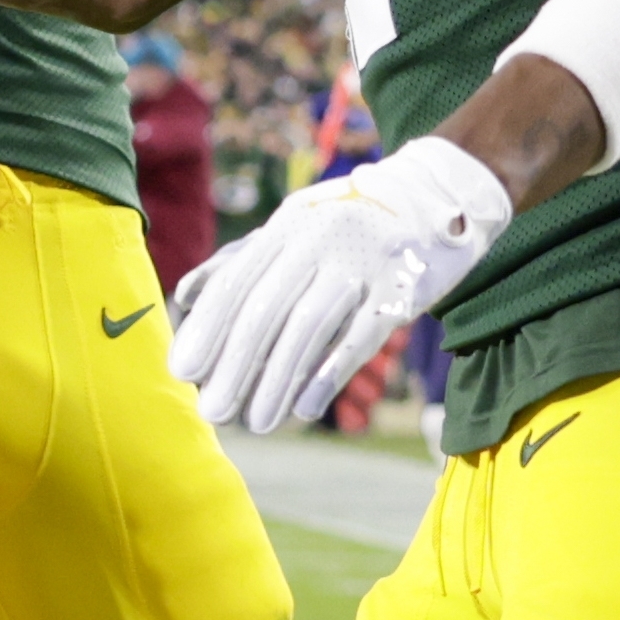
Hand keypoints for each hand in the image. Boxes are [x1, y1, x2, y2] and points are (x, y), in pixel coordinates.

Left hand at [167, 137, 511, 431]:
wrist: (437, 196)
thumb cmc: (350, 223)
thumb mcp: (295, 225)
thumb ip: (240, 259)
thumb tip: (185, 296)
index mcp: (288, 223)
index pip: (238, 280)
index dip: (208, 328)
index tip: (182, 371)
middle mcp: (320, 236)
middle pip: (268, 307)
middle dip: (235, 364)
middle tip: (213, 411)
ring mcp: (363, 259)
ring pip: (310, 326)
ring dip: (278, 379)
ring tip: (257, 423)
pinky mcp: (402, 286)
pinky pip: (360, 336)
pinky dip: (330, 373)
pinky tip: (305, 407)